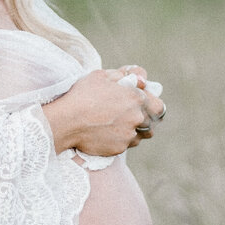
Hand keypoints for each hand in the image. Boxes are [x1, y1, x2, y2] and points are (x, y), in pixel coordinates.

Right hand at [43, 68, 166, 156]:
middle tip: (129, 116)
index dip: (151, 104)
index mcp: (136, 97)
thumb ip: (124, 76)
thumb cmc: (82, 95)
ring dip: (134, 130)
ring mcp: (129, 134)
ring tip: (119, 126)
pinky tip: (107, 134)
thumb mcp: (102, 75)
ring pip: (140, 135)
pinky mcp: (119, 148)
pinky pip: (126, 145)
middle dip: (144, 118)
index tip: (141, 104)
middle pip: (151, 122)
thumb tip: (139, 80)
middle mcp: (137, 117)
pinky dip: (120, 140)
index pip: (157, 105)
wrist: (67, 121)